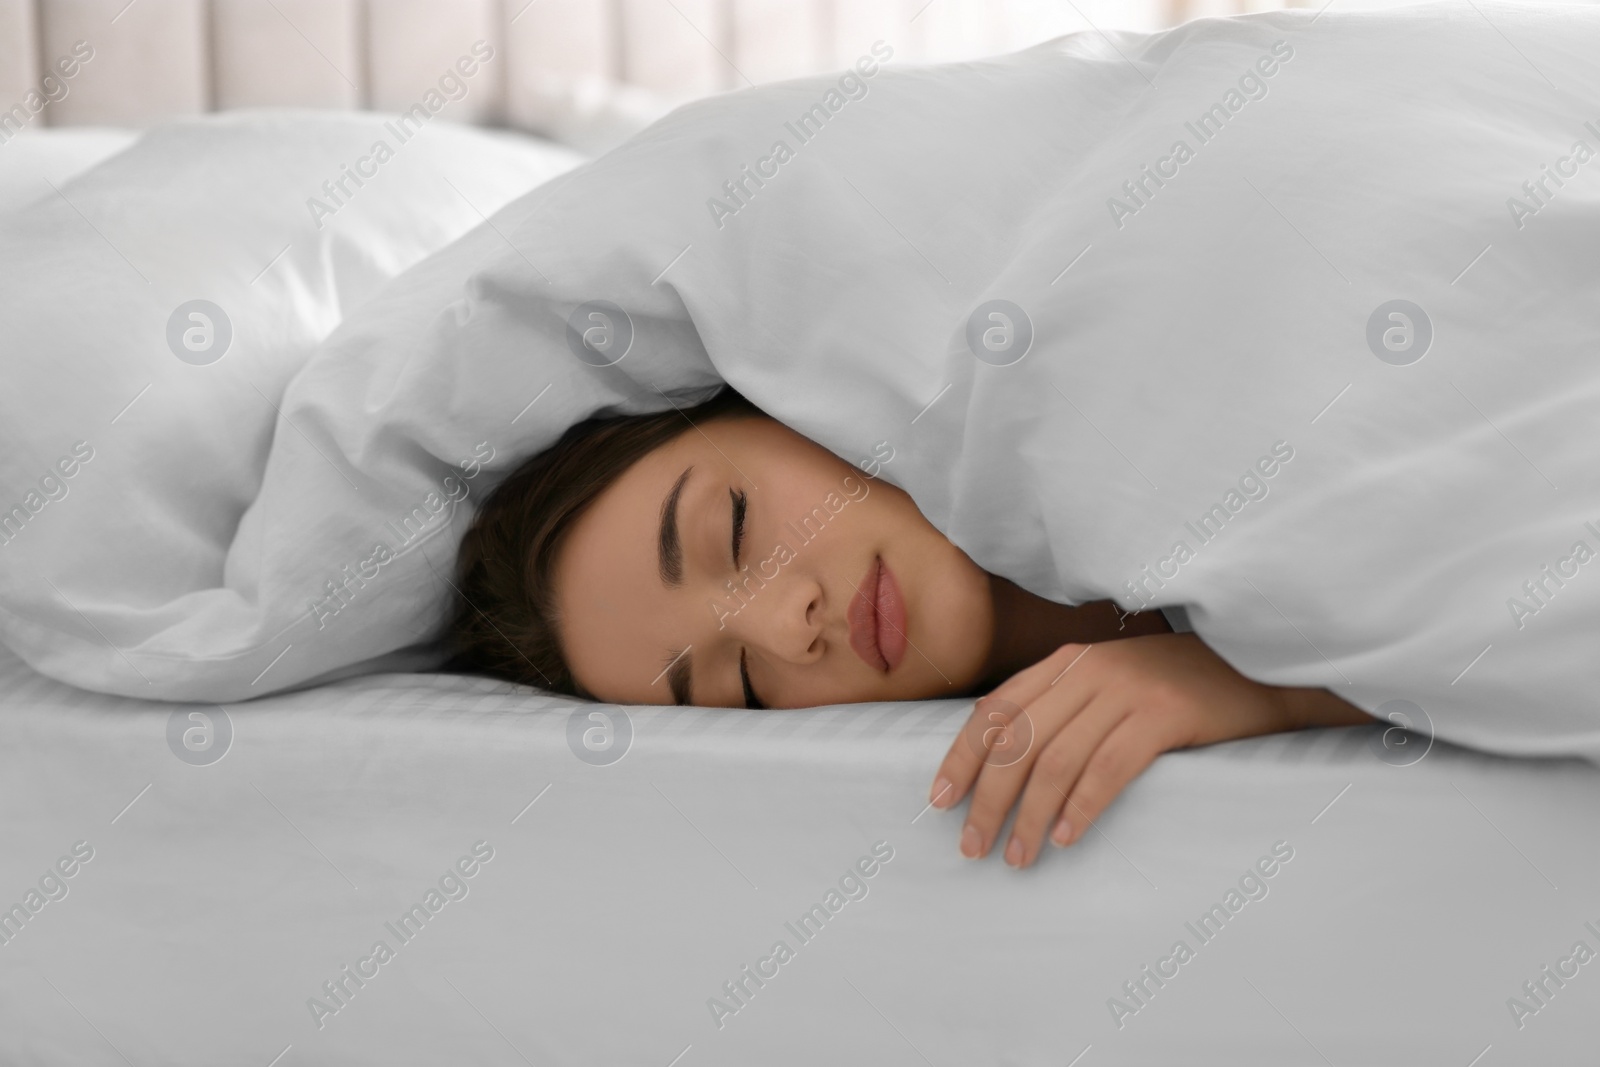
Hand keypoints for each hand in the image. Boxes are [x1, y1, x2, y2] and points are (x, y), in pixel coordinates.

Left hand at [926, 633, 1342, 868]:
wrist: (1261, 665)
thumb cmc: (1181, 686)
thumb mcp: (1113, 682)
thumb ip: (1066, 706)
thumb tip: (1007, 762)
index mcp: (1067, 662)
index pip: (995, 710)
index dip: (962, 756)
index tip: (939, 800)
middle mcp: (1088, 669)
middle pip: (1017, 742)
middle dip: (986, 798)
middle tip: (972, 846)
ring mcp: (1126, 689)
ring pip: (1055, 760)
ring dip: (1028, 816)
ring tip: (1017, 857)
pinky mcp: (1165, 713)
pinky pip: (1107, 768)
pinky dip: (1081, 807)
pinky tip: (1065, 837)